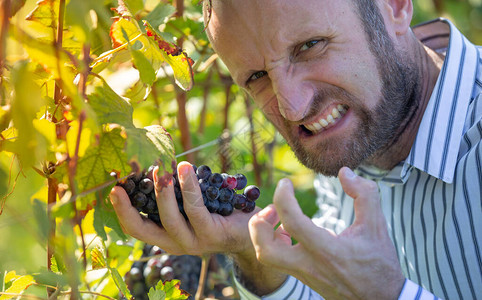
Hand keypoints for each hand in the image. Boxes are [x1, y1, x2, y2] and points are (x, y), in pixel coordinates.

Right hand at [109, 161, 256, 255]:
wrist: (250, 229)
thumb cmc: (216, 211)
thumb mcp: (189, 202)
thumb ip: (173, 191)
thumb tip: (155, 160)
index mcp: (165, 236)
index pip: (137, 228)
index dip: (121, 211)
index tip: (111, 189)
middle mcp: (175, 243)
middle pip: (144, 230)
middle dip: (130, 206)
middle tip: (124, 180)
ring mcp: (193, 242)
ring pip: (170, 218)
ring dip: (163, 191)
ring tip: (161, 167)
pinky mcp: (211, 234)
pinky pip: (195, 209)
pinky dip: (189, 187)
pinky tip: (186, 168)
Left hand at [248, 167, 404, 299]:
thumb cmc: (379, 263)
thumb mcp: (377, 225)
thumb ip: (364, 194)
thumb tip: (344, 172)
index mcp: (327, 250)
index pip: (292, 221)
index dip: (283, 197)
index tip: (286, 183)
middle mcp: (309, 265)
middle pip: (265, 249)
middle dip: (260, 222)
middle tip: (273, 207)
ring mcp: (303, 274)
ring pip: (266, 256)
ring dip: (263, 233)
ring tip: (278, 216)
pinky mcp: (302, 278)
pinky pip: (276, 260)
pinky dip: (273, 241)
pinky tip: (289, 231)